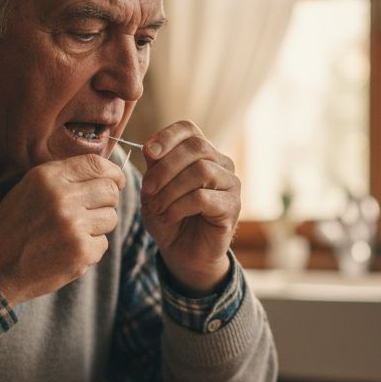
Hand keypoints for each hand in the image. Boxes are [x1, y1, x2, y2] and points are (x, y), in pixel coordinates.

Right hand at [0, 154, 125, 304]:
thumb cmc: (11, 227)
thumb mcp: (30, 189)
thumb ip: (64, 178)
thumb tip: (107, 174)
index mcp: (48, 177)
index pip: (97, 164)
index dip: (113, 173)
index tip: (116, 181)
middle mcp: (62, 197)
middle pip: (110, 190)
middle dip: (106, 201)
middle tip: (91, 212)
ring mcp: (73, 225)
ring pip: (111, 218)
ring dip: (98, 226)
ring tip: (72, 233)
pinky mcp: (80, 252)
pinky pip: (102, 244)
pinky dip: (89, 249)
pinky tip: (66, 251)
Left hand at [139, 121, 239, 294]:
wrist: (182, 252)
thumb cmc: (169, 217)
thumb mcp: (153, 189)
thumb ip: (154, 166)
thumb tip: (150, 146)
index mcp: (201, 153)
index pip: (189, 129)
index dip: (168, 136)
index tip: (149, 152)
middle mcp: (220, 163)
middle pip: (196, 147)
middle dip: (165, 167)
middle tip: (147, 189)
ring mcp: (230, 184)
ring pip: (202, 171)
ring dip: (171, 190)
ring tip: (157, 207)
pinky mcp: (232, 206)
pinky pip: (204, 197)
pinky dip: (180, 206)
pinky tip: (169, 216)